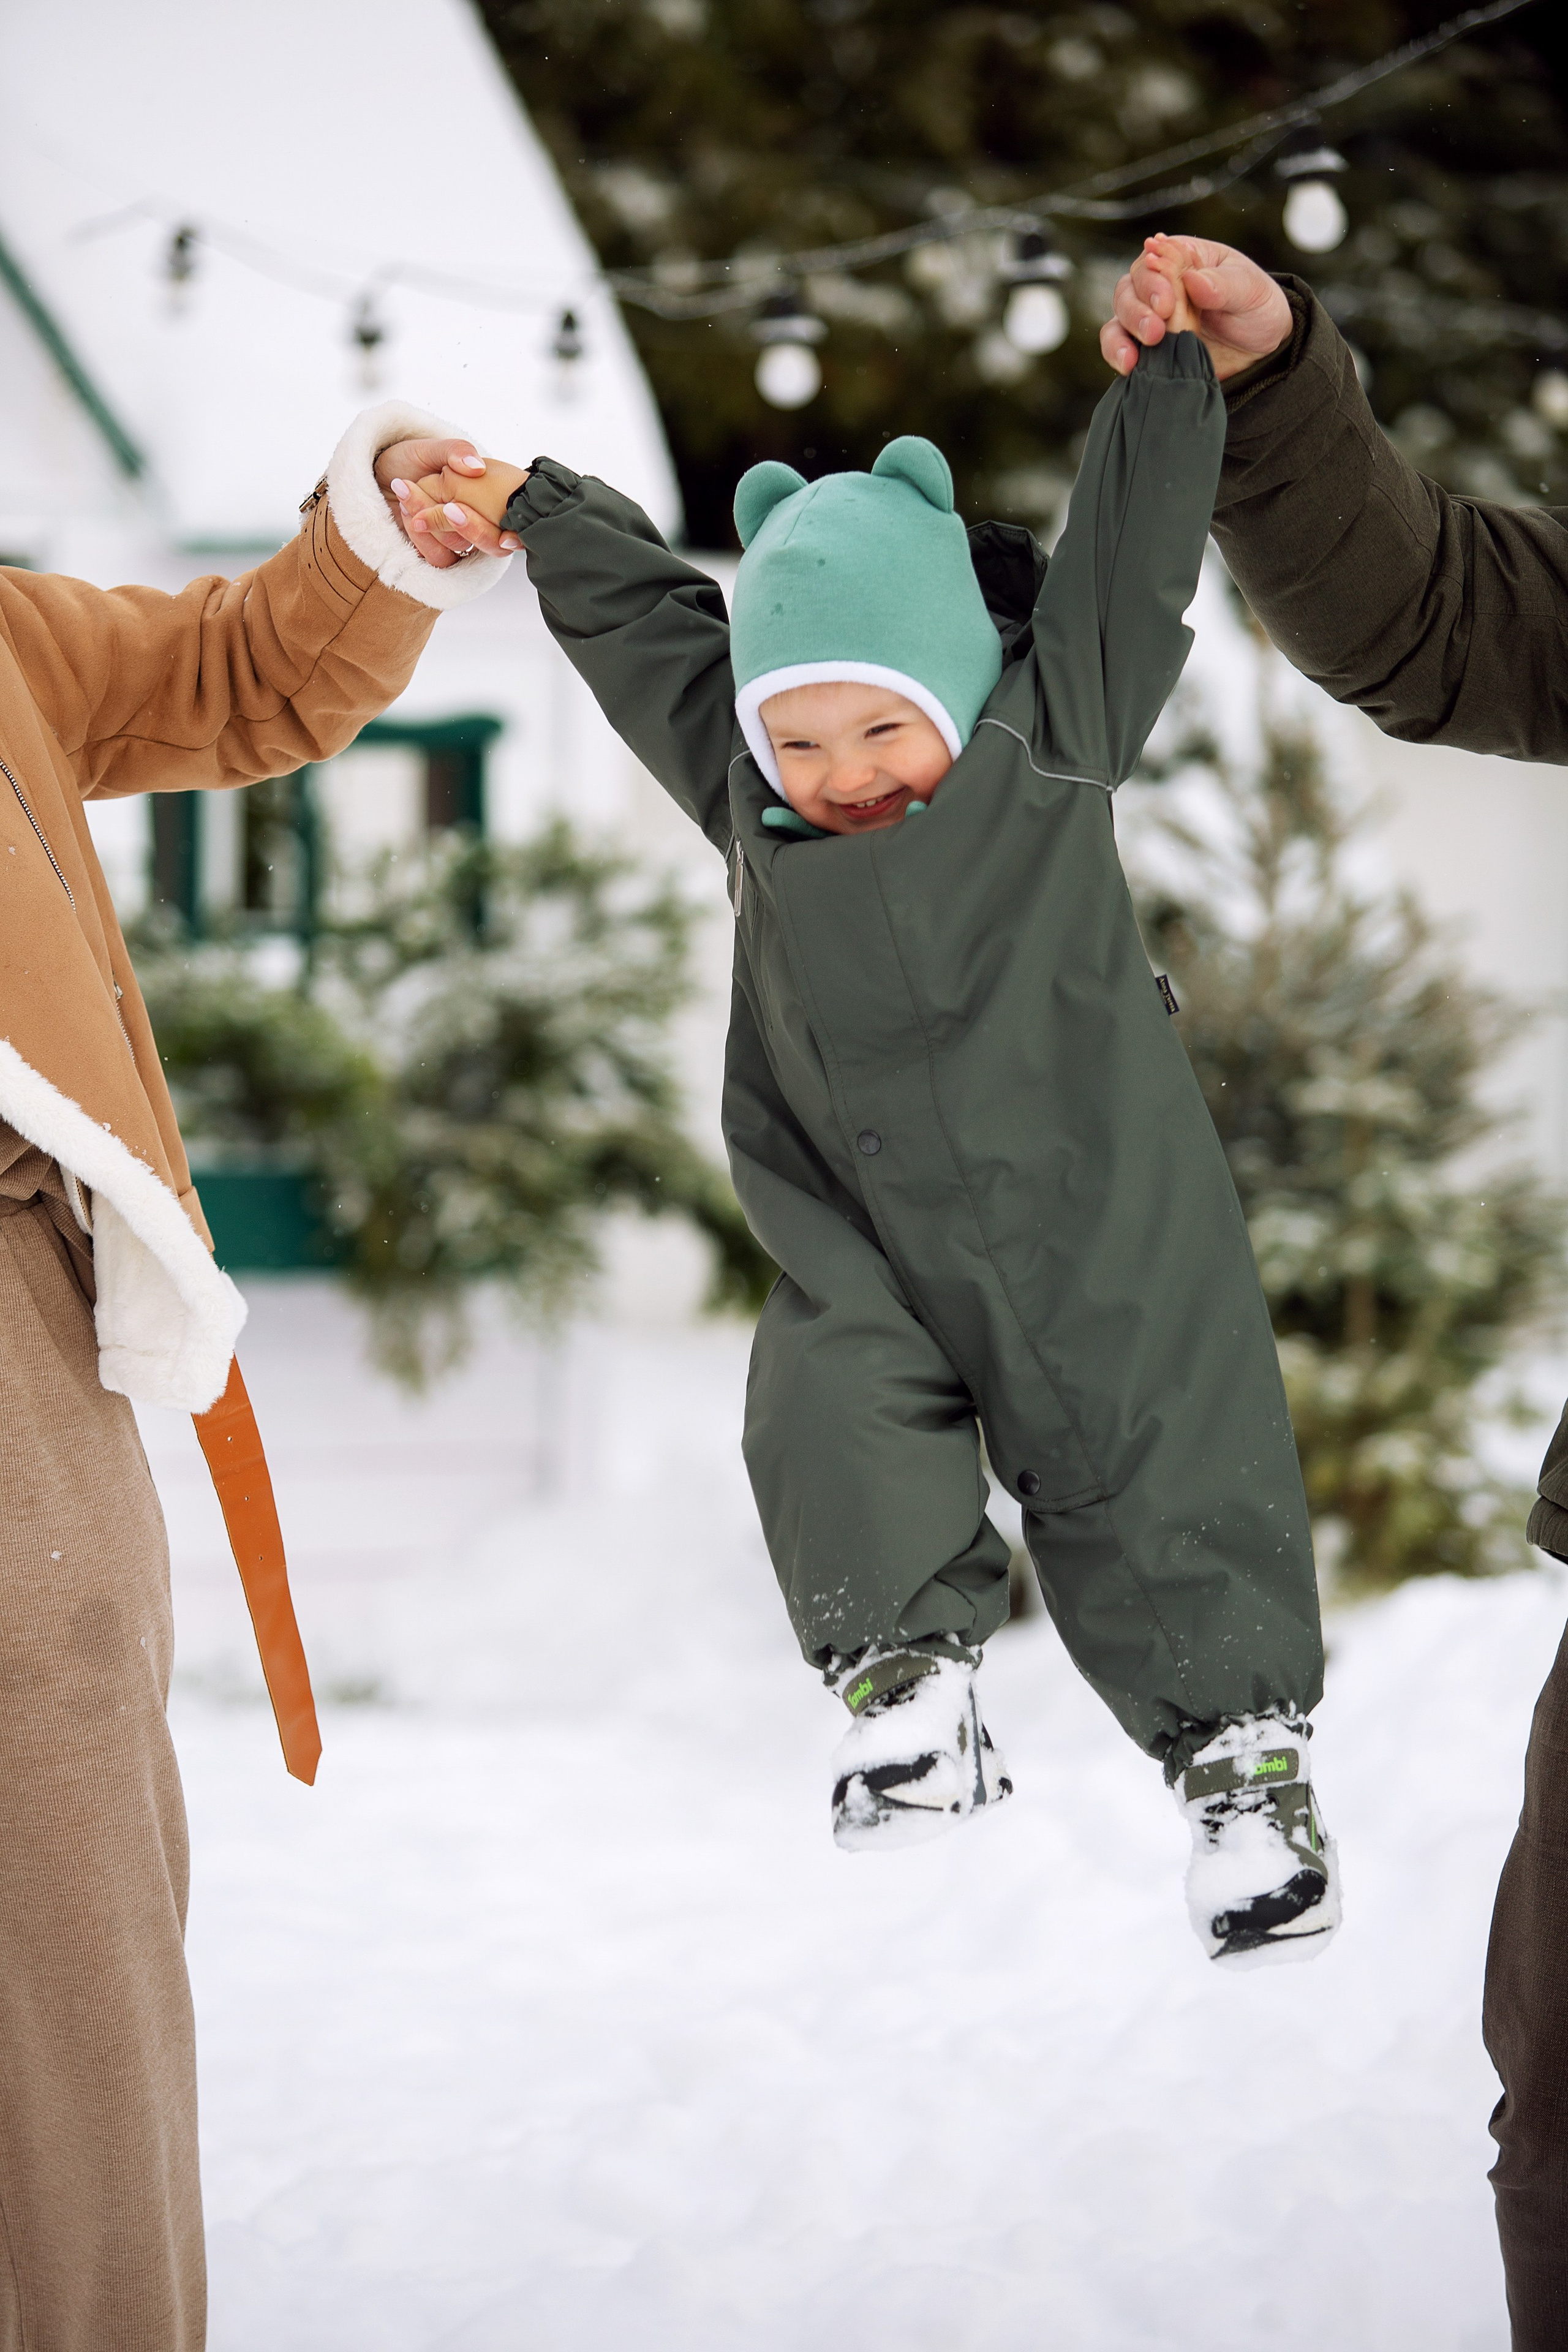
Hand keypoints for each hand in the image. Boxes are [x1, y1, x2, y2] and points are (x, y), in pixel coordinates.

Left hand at [372, 437, 520, 567]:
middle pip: (488, 542)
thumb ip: (455, 452)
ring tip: (407, 490)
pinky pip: (438, 558)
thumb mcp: (432, 448)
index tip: (505, 536)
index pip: (510, 524)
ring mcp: (455, 542)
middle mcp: (475, 524)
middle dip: (463, 524)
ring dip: (434, 524)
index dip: (512, 535)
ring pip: (459, 547)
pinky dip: (421, 535)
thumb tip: (477, 468)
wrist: (377, 474)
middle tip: (448, 506)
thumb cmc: (409, 460)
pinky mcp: (434, 555)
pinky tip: (406, 509)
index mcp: (485, 499)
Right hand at [1099, 235, 1292, 382]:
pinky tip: (1130, 367)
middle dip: (1136, 311)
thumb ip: (1223, 285)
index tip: (1166, 304)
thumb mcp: (1250, 290)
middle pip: (1128, 289)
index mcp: (1184, 259)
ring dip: (1121, 336)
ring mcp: (1151, 318)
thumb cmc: (1257, 308)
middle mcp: (1160, 286)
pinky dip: (1118, 356)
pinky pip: (1120, 348)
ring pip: (1119, 319)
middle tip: (1156, 331)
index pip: (1154, 260)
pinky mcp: (1148, 349)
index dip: (1153, 281)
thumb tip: (1193, 280)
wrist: (1263, 351)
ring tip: (1135, 357)